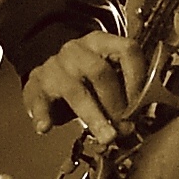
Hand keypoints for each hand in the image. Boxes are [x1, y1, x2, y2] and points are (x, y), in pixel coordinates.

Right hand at [22, 29, 146, 145]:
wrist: (51, 72)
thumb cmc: (87, 78)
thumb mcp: (109, 74)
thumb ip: (125, 92)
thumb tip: (134, 124)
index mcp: (101, 43)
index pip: (126, 50)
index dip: (138, 77)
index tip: (143, 103)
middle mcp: (77, 50)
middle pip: (100, 72)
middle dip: (116, 103)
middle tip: (124, 126)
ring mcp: (54, 66)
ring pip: (75, 90)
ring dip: (93, 116)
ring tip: (106, 136)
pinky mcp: (35, 83)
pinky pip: (38, 99)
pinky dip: (43, 114)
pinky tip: (45, 127)